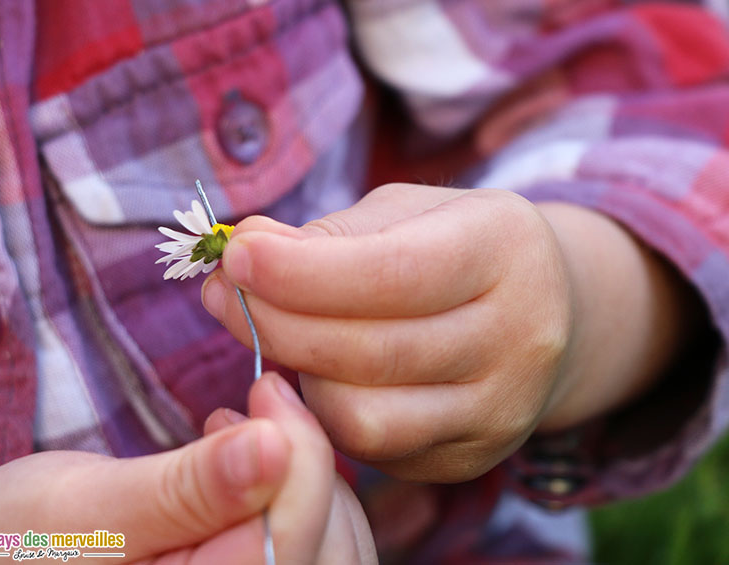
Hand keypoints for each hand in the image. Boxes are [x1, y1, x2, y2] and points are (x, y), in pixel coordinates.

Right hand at [0, 373, 374, 563]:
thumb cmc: (15, 540)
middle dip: (308, 463)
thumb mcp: (87, 508)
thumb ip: (184, 490)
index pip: (291, 533)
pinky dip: (294, 496)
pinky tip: (249, 463)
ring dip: (303, 478)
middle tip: (262, 402)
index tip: (268, 387)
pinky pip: (309, 546)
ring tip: (244, 432)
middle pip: (331, 544)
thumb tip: (272, 447)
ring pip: (332, 544)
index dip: (300, 449)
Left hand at [202, 184, 699, 481]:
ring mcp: (499, 409)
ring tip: (278, 333)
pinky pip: (373, 452)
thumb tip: (245, 249)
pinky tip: (316, 372)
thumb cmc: (458, 247)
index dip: (298, 271)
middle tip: (224, 293)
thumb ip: (330, 234)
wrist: (546, 310)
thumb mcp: (407, 212)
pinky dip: (325, 412)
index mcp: (503, 249)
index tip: (235, 257)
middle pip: (369, 351)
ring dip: (295, 374)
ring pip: (362, 418)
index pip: (391, 273)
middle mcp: (517, 337)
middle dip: (275, 323)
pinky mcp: (472, 456)